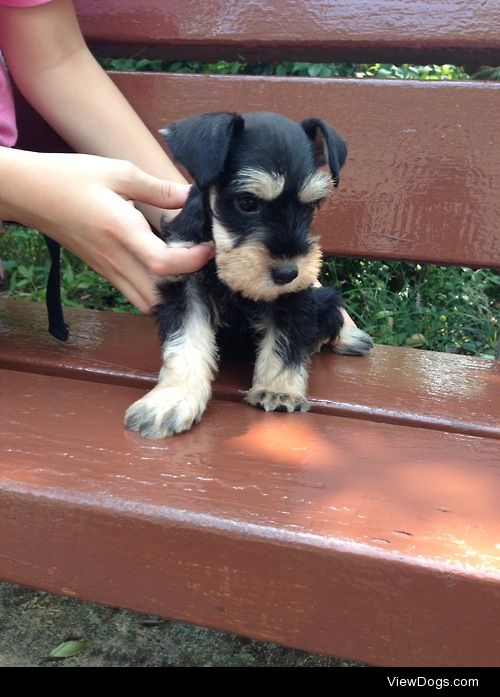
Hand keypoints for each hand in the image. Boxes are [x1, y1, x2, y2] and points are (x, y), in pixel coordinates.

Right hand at [0, 149, 214, 312]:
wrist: (30, 193)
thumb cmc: (71, 178)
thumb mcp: (118, 172)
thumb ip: (158, 187)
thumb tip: (190, 195)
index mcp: (121, 231)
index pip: (162, 263)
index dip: (192, 260)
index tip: (207, 246)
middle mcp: (116, 259)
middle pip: (158, 297)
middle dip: (185, 285)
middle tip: (198, 261)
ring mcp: (108, 270)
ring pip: (146, 303)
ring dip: (169, 293)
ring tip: (183, 268)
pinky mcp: (103, 273)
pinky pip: (134, 295)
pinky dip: (154, 291)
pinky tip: (162, 269)